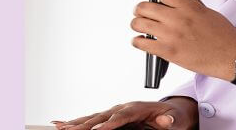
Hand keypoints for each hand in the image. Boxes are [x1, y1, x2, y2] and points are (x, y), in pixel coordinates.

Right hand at [51, 97, 197, 129]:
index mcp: (138, 108)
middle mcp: (124, 108)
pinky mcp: (112, 118)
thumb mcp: (175, 119)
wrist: (172, 111)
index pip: (122, 116)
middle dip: (85, 123)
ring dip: (76, 122)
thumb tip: (166, 120)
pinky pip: (93, 120)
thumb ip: (169, 120)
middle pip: (102, 116)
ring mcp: (116, 112)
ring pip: (93, 117)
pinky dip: (78, 122)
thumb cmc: (172, 116)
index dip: (110, 123)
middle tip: (69, 128)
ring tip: (59, 125)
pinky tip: (63, 123)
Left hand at [130, 0, 235, 80]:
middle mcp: (178, 18)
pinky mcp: (169, 52)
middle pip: (145, 7)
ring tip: (139, 26)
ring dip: (136, 24)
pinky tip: (140, 41)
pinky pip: (142, 44)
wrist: (233, 58)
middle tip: (140, 12)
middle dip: (139, 8)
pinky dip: (137, 41)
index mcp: (189, 6)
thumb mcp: (207, 11)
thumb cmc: (224, 35)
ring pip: (140, 24)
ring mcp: (172, 36)